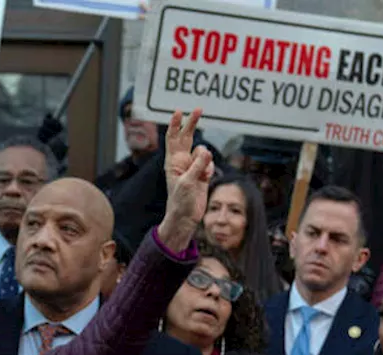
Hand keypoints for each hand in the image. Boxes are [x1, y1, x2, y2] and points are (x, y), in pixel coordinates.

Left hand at [157, 108, 214, 253]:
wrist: (185, 217)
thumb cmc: (180, 201)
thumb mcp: (187, 183)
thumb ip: (198, 166)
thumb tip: (206, 151)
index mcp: (172, 162)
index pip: (173, 139)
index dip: (176, 125)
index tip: (179, 111)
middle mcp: (181, 162)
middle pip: (187, 137)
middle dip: (192, 124)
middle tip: (199, 109)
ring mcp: (192, 167)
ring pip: (203, 152)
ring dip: (204, 161)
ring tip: (200, 176)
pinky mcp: (202, 173)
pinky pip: (210, 164)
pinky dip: (209, 170)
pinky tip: (205, 180)